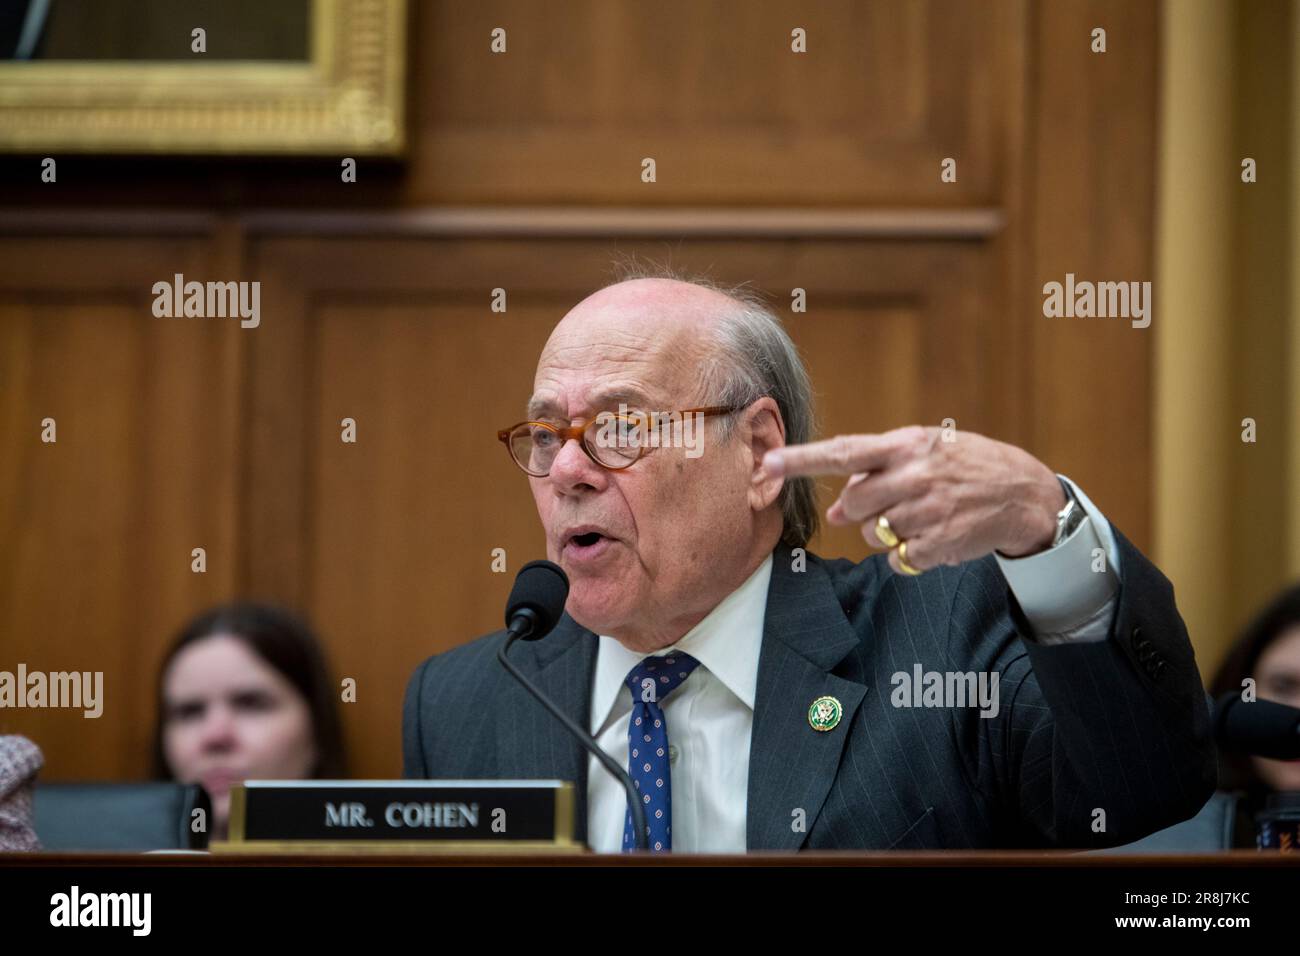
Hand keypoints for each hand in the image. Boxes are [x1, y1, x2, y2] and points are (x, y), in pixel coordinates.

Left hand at [762, 426, 1065, 573]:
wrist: (1023, 493)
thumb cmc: (963, 467)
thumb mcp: (924, 452)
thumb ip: (876, 474)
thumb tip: (836, 511)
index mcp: (906, 446)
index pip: (843, 452)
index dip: (802, 460)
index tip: (769, 462)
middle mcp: (914, 476)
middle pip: (853, 505)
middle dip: (860, 511)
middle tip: (891, 503)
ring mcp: (926, 512)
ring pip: (874, 534)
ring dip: (889, 531)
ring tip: (924, 515)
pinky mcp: (938, 544)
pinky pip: (898, 559)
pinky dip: (910, 553)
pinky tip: (936, 535)